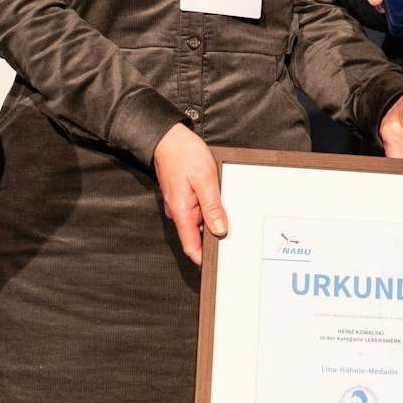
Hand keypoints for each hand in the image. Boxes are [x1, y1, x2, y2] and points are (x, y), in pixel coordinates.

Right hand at [153, 123, 226, 265]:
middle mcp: (178, 213)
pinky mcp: (183, 197)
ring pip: (199, 222)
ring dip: (213, 222)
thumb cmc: (185, 155)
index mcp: (182, 212)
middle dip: (214, 240)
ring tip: (229, 216)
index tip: (220, 264)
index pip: (192, 247)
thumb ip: (212, 206)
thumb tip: (219, 230)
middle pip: (197, 237)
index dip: (204, 259)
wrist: (167, 137)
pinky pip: (197, 210)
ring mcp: (180, 205)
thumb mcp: (205, 179)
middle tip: (235, 240)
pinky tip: (219, 202)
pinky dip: (209, 210)